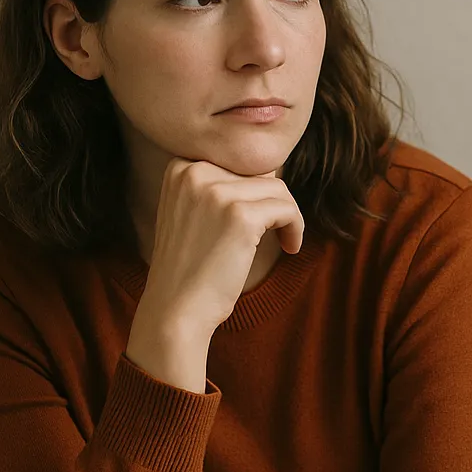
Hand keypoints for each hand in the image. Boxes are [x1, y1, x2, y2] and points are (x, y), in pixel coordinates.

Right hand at [126, 159, 305, 389]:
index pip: (238, 161)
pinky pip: (288, 209)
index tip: (258, 218)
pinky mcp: (240, 215)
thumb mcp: (192, 213)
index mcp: (180, 167)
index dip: (255, 190)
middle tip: (275, 231)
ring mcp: (216, 192)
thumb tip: (270, 169)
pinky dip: (296, 228)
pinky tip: (289, 248)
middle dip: (273, 203)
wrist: (175, 310)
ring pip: (278, 189)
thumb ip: (219, 186)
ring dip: (288, 216)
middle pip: (260, 172)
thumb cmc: (190, 267)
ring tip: (284, 240)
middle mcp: (195, 172)